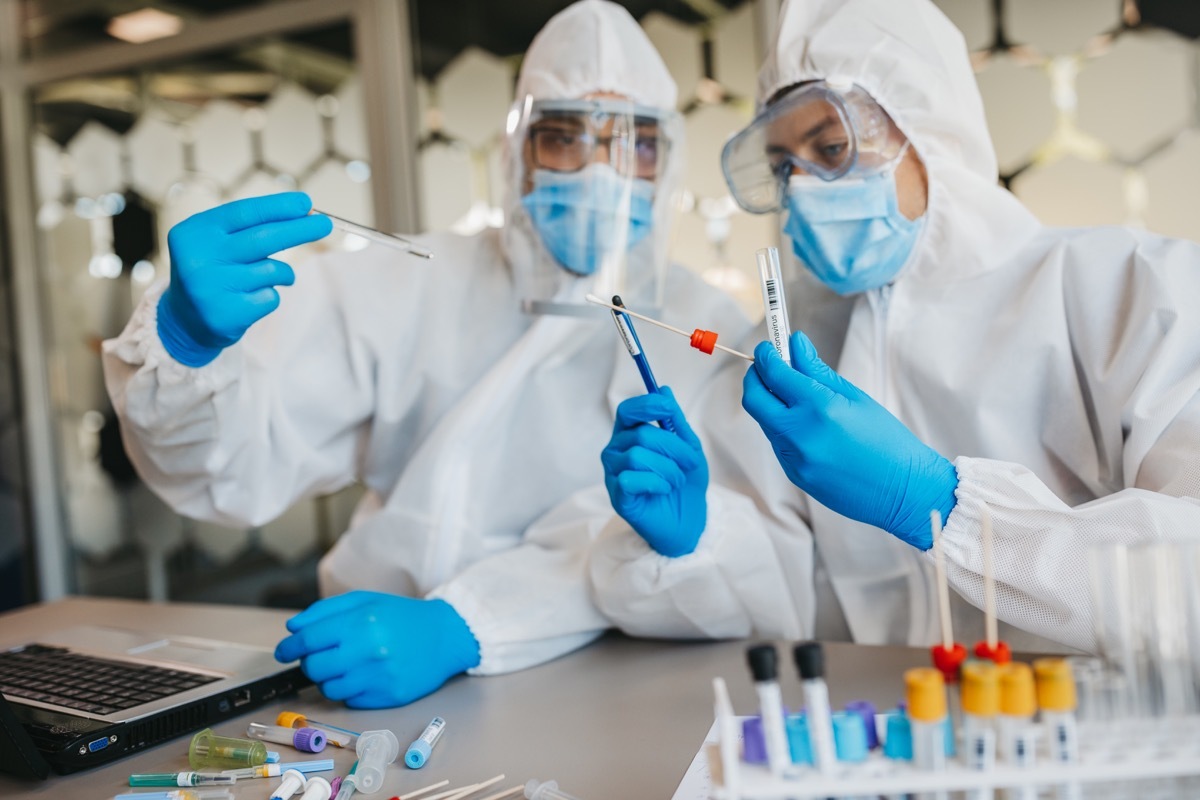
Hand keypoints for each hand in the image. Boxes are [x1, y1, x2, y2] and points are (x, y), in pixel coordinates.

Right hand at [157, 192, 332, 366]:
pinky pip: (270, 298)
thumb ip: (251, 228)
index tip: (306, 203)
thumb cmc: (214, 271)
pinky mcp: (225, 314)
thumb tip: (303, 214)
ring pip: (271, 271)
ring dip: (283, 273)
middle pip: (262, 239)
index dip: (278, 207)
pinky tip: (250, 299)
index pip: (244, 213)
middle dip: (299, 230)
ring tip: (271, 277)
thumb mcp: (219, 242)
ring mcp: (210, 288)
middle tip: (325, 225)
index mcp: (196, 232)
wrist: (186, 321)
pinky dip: (270, 296)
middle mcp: (198, 258)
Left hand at [274, 591, 479, 708]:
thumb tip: (293, 629)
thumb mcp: (365, 600)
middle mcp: (369, 650)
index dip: (289, 646)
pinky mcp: (387, 697)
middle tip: (321, 656)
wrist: (445, 636)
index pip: (308, 639)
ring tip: (346, 665)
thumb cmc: (402, 616)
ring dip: (329, 678)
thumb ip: (325, 611)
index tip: (283, 650)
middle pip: (315, 667)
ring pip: (330, 688)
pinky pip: (350, 700)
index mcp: (361, 621)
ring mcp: (379, 677)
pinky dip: (350, 690)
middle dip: (311, 662)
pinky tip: (363, 676)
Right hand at [601, 387, 707, 556]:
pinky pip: (630, 479)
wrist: (689, 521)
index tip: (668, 408)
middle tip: (689, 463)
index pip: (627, 411)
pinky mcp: (617, 496)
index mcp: (630, 435)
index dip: (646, 405)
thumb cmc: (685, 483)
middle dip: (674, 447)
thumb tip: (664, 389)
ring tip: (676, 481)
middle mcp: (616, 452)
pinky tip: (662, 490)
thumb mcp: (688, 448)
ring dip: (667, 469)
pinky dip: (655, 483)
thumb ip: (675, 421)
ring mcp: (613, 474)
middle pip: (641, 434)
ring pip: (637, 456)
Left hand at [741, 331, 956, 549]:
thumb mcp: (855, 398)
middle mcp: (800, 434)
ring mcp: (794, 458)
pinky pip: (778, 444)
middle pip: (754, 399)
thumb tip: (796, 343)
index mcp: (819, 408)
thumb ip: (818, 371)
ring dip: (770, 404)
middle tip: (767, 366)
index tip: (768, 347)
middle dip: (755, 377)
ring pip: (764, 422)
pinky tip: (808, 427)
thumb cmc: (887, 440)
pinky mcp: (794, 475)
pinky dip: (784, 428)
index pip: (775, 374)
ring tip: (794, 396)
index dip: (767, 356)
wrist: (902, 491)